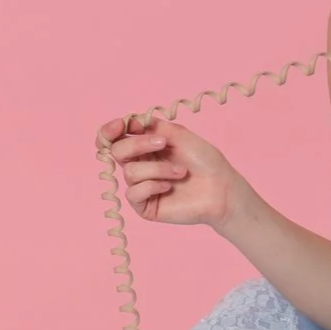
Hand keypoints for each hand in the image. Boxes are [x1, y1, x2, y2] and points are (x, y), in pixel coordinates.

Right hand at [97, 114, 242, 228]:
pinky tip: (169, 187)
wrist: (221, 188)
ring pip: (129, 172)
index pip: (112, 138)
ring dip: (158, 168)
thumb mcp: (178, 134)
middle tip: (163, 143)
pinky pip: (134, 192)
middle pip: (117, 151)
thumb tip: (128, 122)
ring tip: (181, 172)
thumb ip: (151, 126)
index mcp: (144, 147)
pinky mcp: (145, 206)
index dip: (109, 131)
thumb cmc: (204, 160)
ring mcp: (141, 186)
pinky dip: (153, 186)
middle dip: (138, 144)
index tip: (122, 125)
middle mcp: (140, 165)